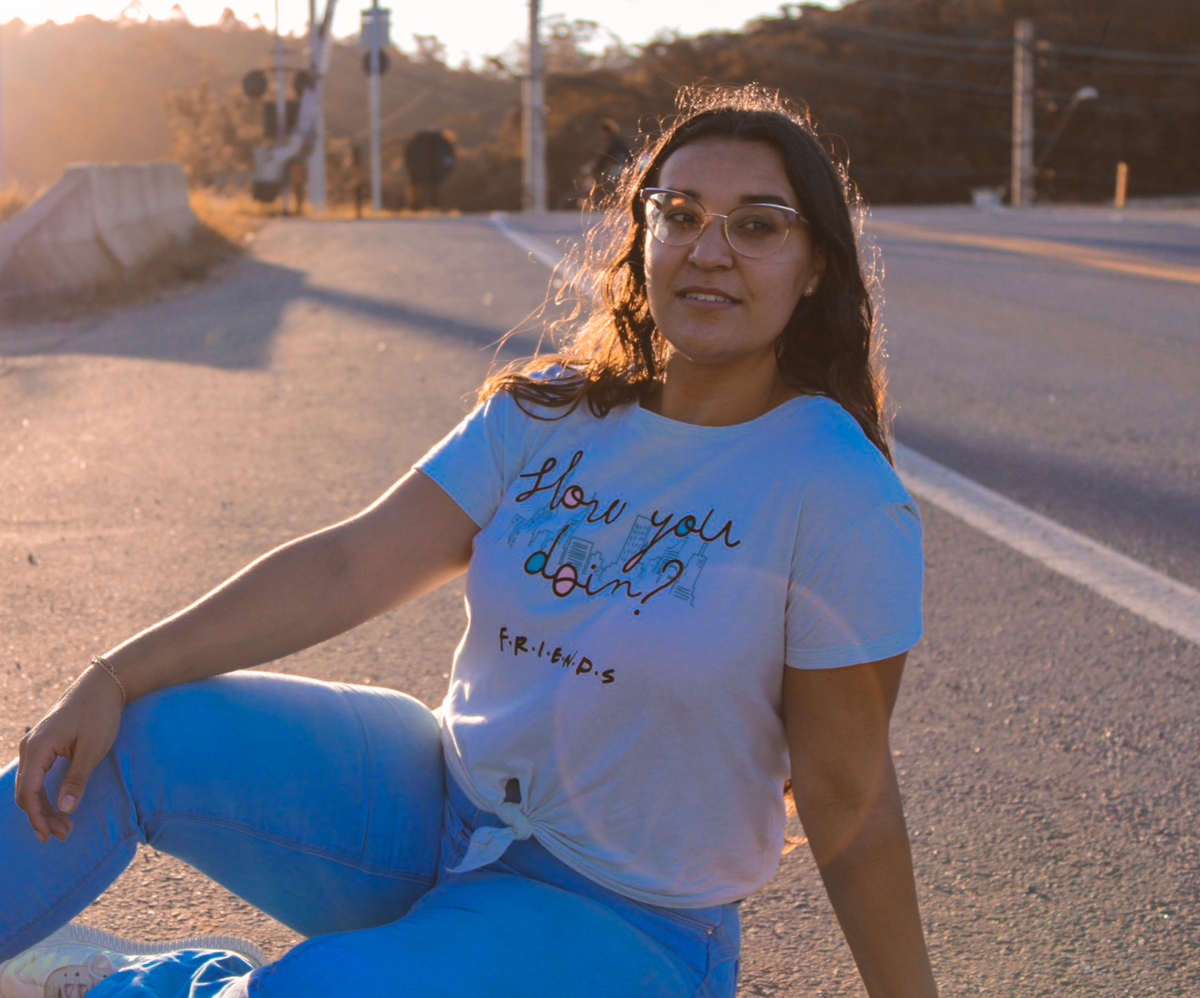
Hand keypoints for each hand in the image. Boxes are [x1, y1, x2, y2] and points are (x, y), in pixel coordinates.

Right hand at [15, 666, 123, 842]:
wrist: (103, 685)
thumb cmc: (99, 714)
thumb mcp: (92, 749)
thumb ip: (77, 778)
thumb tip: (65, 808)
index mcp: (37, 748)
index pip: (28, 792)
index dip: (36, 817)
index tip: (49, 836)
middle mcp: (29, 747)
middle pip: (27, 792)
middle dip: (42, 816)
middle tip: (63, 835)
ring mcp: (34, 745)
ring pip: (32, 785)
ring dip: (44, 807)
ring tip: (64, 826)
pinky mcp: (44, 745)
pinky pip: (37, 775)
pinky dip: (46, 793)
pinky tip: (58, 806)